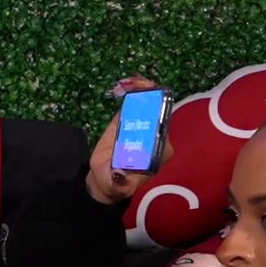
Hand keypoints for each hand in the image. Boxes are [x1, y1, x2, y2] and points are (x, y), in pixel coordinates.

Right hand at [85, 75, 174, 204]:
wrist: (103, 180)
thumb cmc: (115, 184)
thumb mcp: (118, 186)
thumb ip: (121, 182)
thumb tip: (120, 176)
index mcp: (158, 150)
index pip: (163, 126)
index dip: (158, 110)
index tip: (151, 99)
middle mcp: (153, 136)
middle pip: (157, 111)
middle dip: (151, 96)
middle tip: (141, 84)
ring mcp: (140, 126)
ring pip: (146, 105)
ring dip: (142, 90)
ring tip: (132, 81)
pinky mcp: (126, 121)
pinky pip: (131, 105)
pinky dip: (132, 93)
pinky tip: (127, 84)